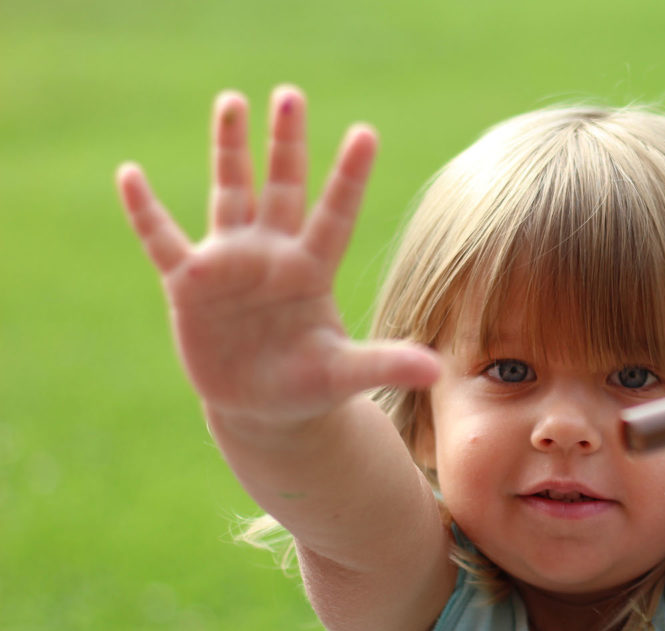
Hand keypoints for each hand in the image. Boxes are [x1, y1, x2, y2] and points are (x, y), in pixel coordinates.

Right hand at [116, 86, 438, 426]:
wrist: (262, 407)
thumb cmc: (308, 385)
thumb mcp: (345, 375)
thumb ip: (386, 363)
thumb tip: (439, 370)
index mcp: (313, 270)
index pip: (335, 214)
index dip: (349, 176)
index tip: (366, 133)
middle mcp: (273, 255)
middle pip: (282, 188)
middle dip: (285, 144)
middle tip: (290, 95)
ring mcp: (230, 263)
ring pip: (230, 193)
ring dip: (230, 149)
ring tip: (232, 100)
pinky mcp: (189, 284)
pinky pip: (163, 239)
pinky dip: (145, 210)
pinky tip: (129, 174)